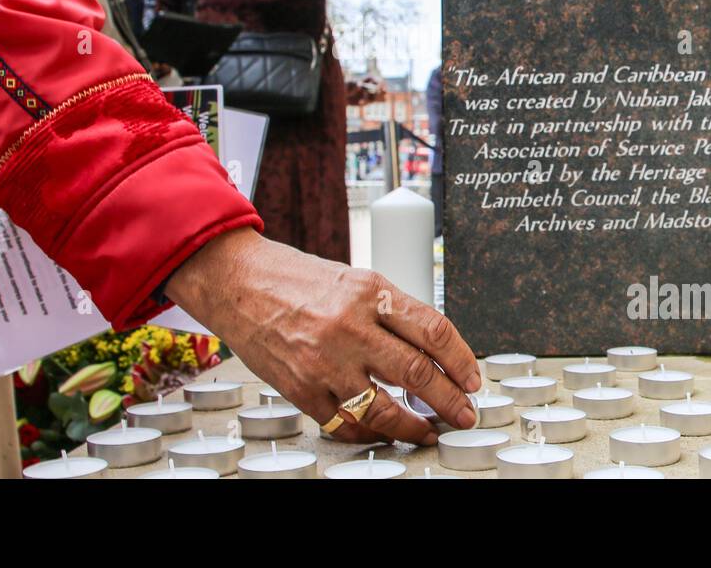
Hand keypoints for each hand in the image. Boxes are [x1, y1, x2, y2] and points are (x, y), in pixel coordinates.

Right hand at [164, 227, 480, 445]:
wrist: (238, 283)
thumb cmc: (294, 279)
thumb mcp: (353, 280)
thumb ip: (390, 311)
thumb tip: (430, 349)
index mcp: (369, 292)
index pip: (433, 331)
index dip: (461, 360)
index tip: (472, 378)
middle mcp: (350, 327)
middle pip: (417, 373)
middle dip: (450, 400)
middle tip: (465, 413)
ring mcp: (324, 362)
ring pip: (385, 409)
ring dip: (414, 426)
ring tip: (428, 431)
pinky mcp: (301, 389)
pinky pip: (346, 424)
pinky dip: (370, 433)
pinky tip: (383, 431)